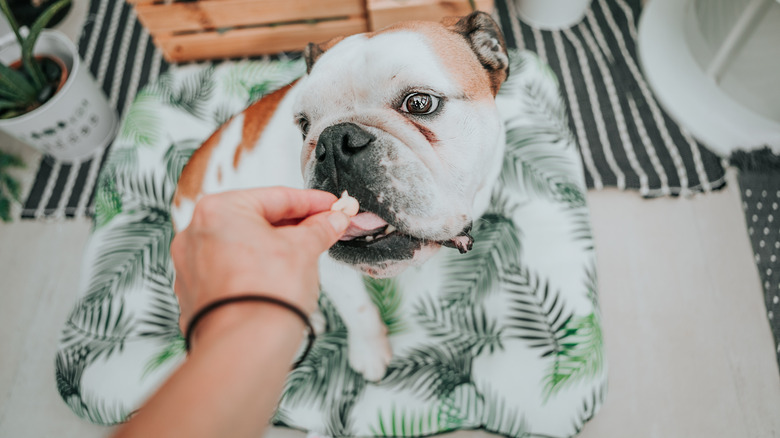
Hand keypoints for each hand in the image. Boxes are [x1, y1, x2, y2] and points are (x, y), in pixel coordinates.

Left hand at [170, 187, 349, 342]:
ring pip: (241, 247)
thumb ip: (319, 228)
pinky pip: (230, 273)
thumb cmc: (267, 294)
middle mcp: (195, 234)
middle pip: (255, 221)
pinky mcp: (195, 295)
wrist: (247, 347)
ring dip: (272, 249)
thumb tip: (331, 220)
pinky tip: (277, 280)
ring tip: (304, 257)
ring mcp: (191, 267)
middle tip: (323, 230)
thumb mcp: (304, 249)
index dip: (312, 202)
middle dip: (292, 226)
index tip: (331, 207)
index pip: (276, 197)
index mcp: (218, 210)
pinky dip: (254, 272)